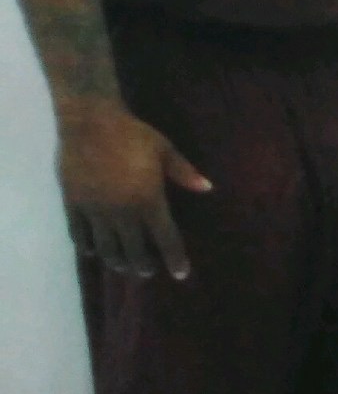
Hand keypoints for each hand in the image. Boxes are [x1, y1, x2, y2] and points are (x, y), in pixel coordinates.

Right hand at [57, 100, 211, 278]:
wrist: (90, 120)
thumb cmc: (132, 134)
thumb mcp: (164, 149)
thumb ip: (184, 172)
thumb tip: (207, 188)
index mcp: (148, 200)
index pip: (165, 239)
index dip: (175, 259)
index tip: (181, 273)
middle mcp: (122, 212)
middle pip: (134, 251)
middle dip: (142, 266)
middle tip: (147, 271)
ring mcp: (96, 211)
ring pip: (106, 249)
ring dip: (116, 262)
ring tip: (122, 266)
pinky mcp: (73, 204)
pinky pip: (79, 234)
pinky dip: (86, 246)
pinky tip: (91, 251)